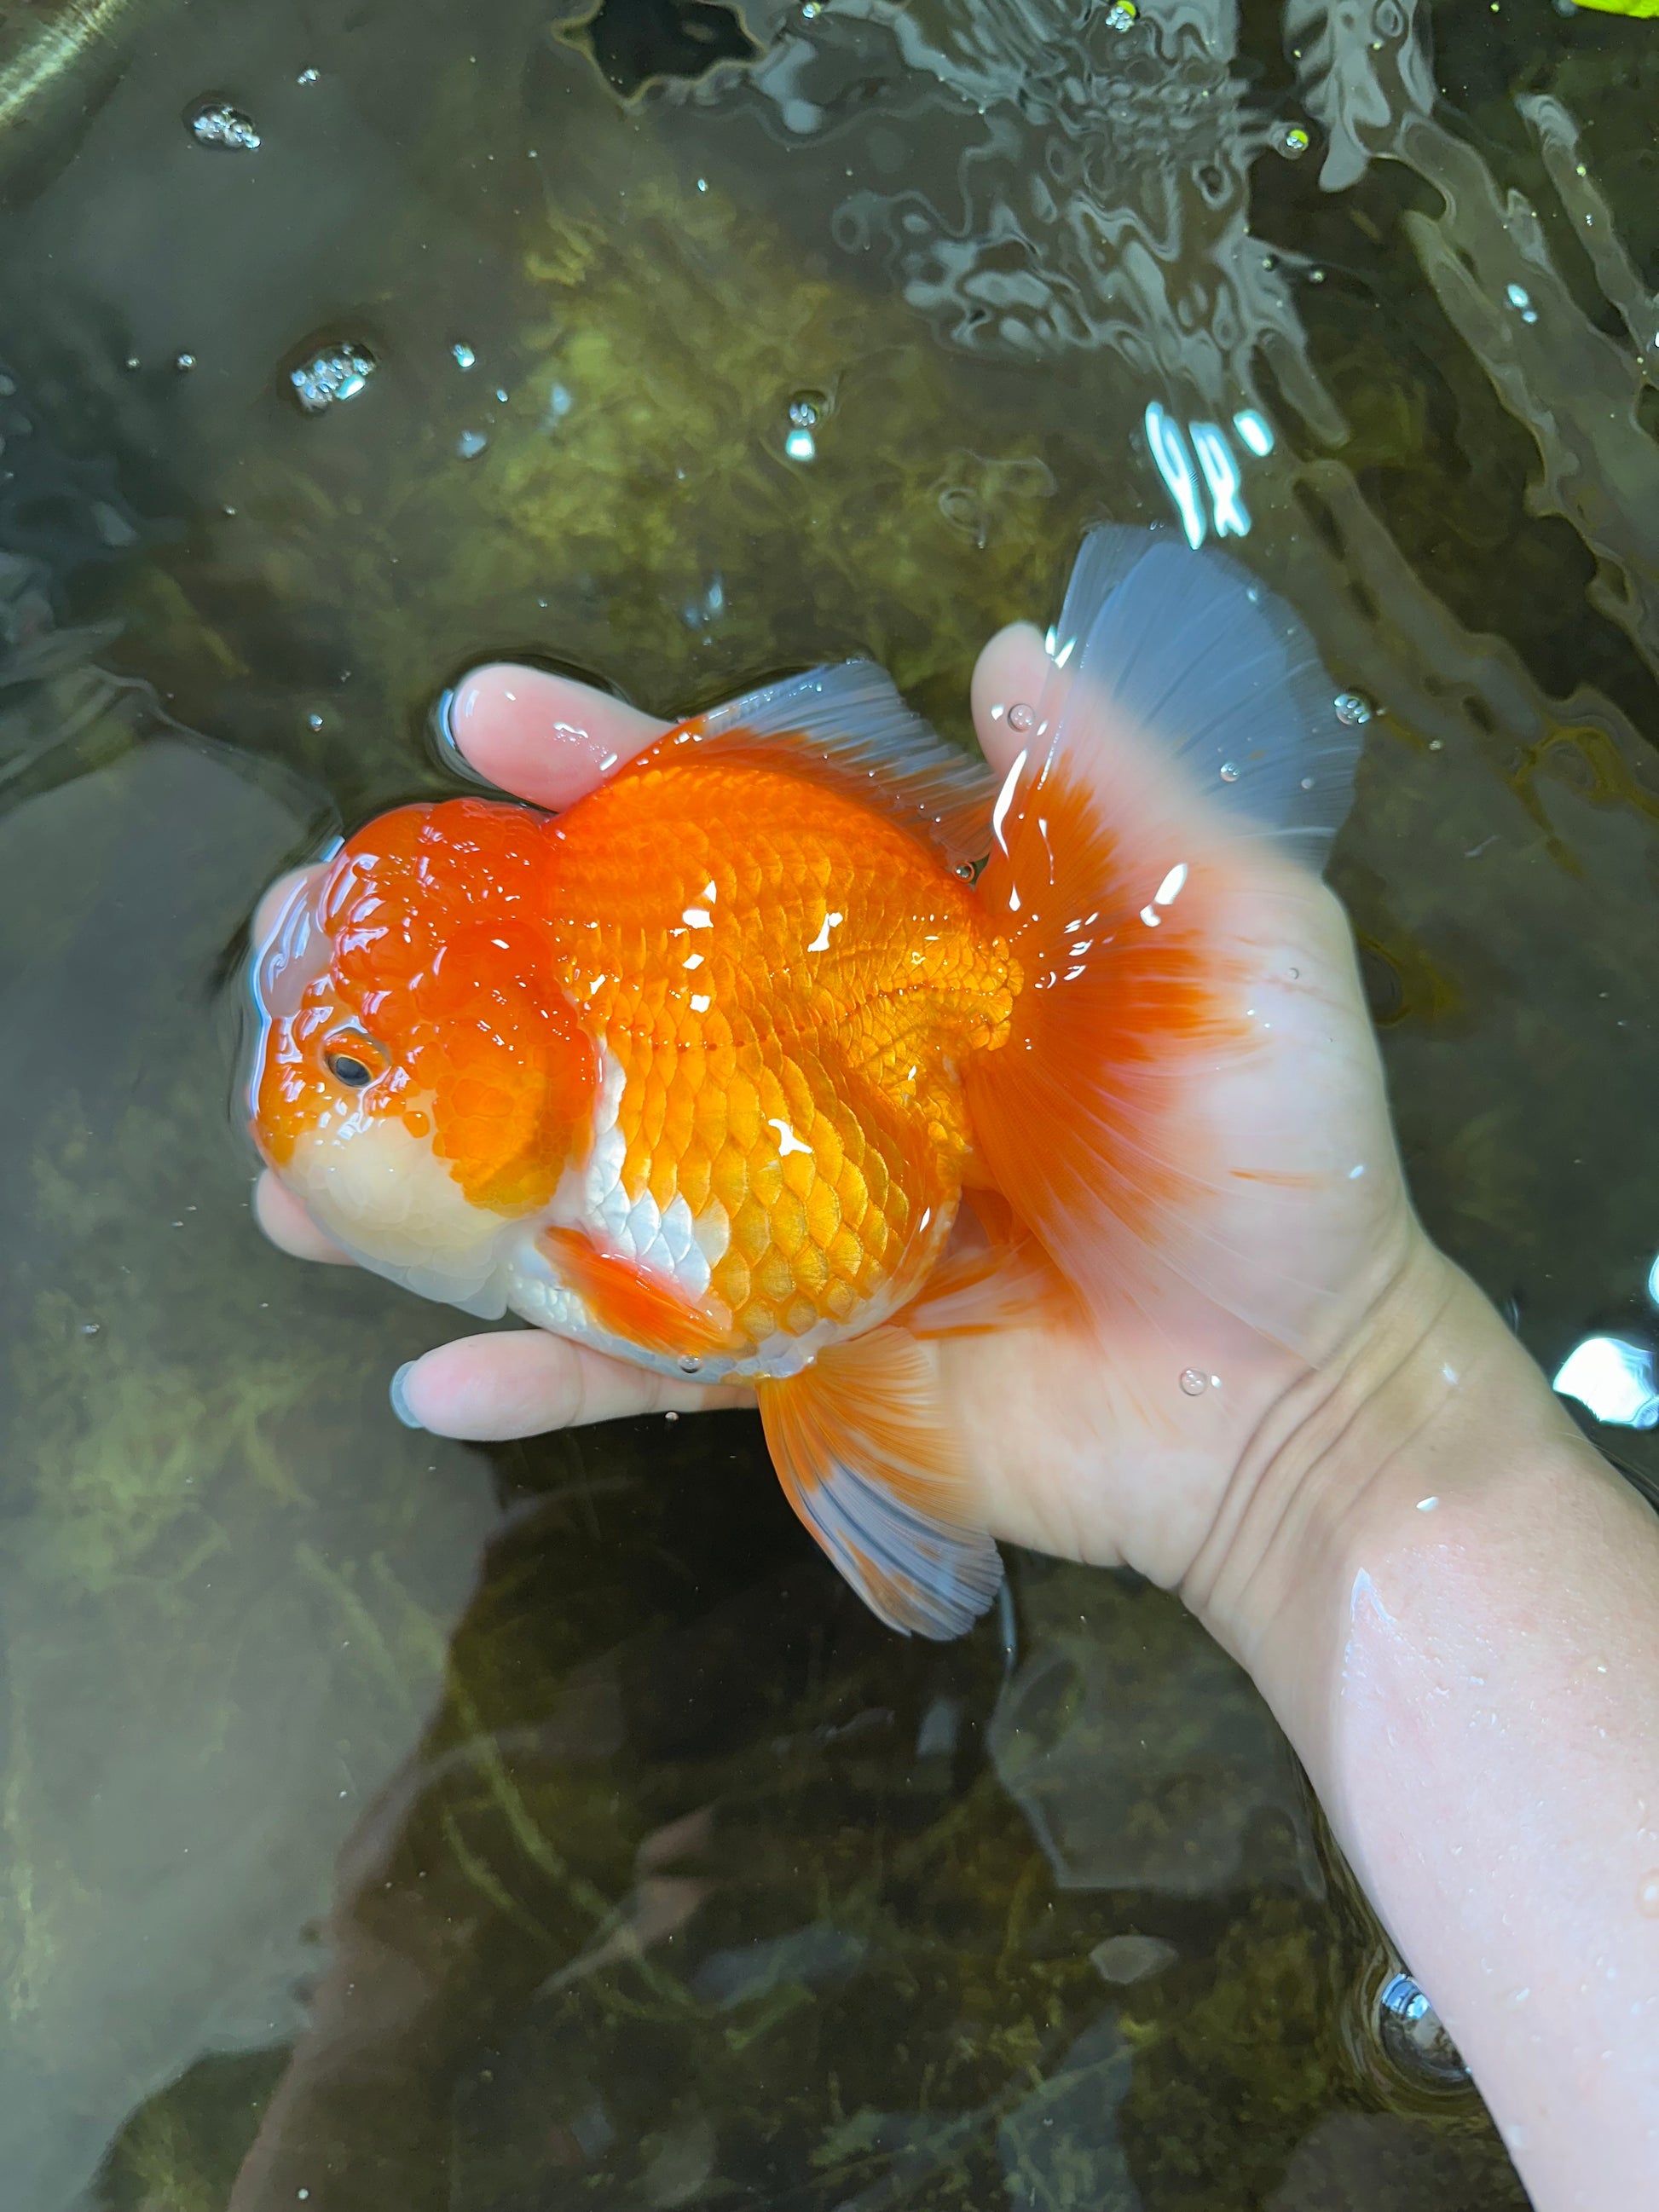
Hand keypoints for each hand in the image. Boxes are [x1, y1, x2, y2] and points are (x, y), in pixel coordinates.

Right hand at [254, 626, 1428, 1610]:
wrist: (1299, 1404)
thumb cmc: (1285, 1167)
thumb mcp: (1244, 945)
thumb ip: (1128, 798)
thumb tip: (1004, 647)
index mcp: (909, 954)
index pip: (734, 830)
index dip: (610, 766)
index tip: (482, 719)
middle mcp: (822, 1071)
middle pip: (607, 993)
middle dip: (454, 957)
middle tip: (310, 927)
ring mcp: (789, 1220)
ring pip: (580, 1180)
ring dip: (432, 1173)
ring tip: (293, 1162)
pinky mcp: (794, 1357)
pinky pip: (640, 1366)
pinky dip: (534, 1376)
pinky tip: (423, 1376)